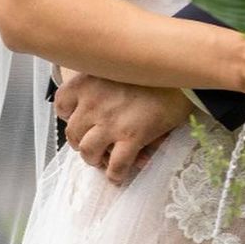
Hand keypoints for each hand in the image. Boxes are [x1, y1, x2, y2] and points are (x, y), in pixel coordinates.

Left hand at [54, 74, 192, 184]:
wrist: (182, 74)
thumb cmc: (151, 72)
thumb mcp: (118, 69)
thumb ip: (101, 88)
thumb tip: (92, 112)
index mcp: (87, 79)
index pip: (61, 103)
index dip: (70, 116)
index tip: (83, 119)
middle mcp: (94, 100)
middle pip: (72, 133)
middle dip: (82, 142)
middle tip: (96, 143)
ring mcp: (111, 120)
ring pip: (87, 152)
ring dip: (95, 159)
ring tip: (105, 158)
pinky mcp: (132, 136)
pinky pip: (116, 166)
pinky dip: (116, 174)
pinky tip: (120, 174)